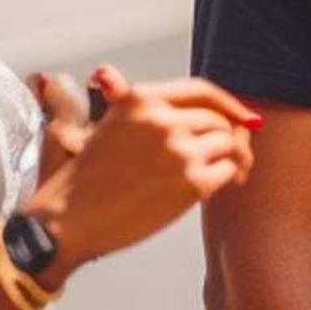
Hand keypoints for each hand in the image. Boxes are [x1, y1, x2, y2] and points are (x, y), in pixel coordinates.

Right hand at [26, 67, 260, 276]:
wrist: (66, 221)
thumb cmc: (80, 180)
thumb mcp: (102, 125)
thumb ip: (126, 101)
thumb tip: (139, 88)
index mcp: (141, 99)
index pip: (201, 90)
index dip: (229, 103)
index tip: (243, 116)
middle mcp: (162, 119)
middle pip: (219, 119)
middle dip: (234, 135)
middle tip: (238, 153)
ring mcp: (179, 150)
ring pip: (229, 143)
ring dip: (237, 157)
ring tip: (236, 171)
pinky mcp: (191, 182)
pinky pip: (228, 171)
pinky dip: (232, 176)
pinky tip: (226, 184)